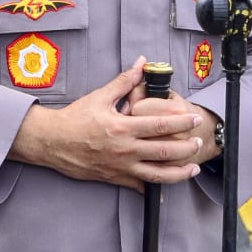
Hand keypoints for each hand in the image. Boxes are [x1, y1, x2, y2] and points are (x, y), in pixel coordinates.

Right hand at [10, 58, 204, 190]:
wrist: (51, 142)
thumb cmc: (75, 118)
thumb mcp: (100, 96)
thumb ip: (125, 82)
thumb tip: (141, 63)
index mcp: (123, 127)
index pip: (160, 124)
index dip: (181, 122)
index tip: (195, 119)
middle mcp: (125, 149)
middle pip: (164, 151)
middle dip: (186, 148)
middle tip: (199, 143)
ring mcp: (120, 167)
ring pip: (156, 175)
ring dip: (178, 173)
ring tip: (193, 169)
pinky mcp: (114, 178)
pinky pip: (138, 186)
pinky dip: (154, 188)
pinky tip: (166, 185)